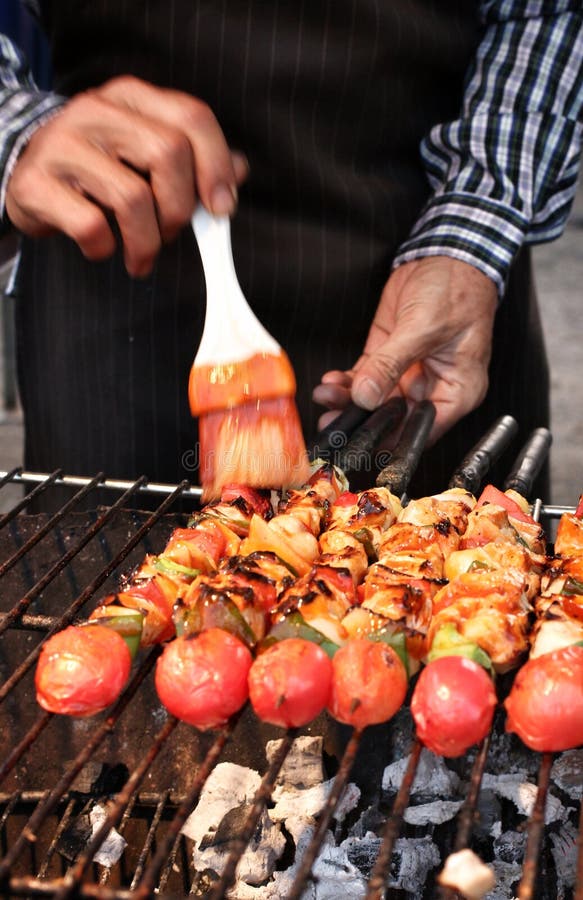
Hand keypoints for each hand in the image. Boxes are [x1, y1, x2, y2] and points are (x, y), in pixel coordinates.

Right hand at [5, 76, 248, 276]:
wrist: (26, 173)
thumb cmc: (98, 169)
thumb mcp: (145, 154)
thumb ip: (194, 159)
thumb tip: (240, 170)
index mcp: (132, 98)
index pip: (192, 117)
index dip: (217, 166)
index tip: (222, 209)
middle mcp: (97, 111)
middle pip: (168, 155)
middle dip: (180, 209)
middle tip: (171, 234)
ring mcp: (64, 144)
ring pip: (132, 198)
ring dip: (148, 242)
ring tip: (142, 255)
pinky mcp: (36, 183)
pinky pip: (91, 225)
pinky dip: (105, 248)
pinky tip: (103, 248)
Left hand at [312, 256, 497, 442]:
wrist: (447, 254)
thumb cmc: (456, 290)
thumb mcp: (424, 328)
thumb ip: (392, 364)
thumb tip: (366, 397)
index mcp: (457, 390)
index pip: (422, 429)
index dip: (391, 439)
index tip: (360, 443)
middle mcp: (433, 387)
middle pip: (394, 418)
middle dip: (362, 421)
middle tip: (333, 425)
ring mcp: (409, 373)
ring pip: (374, 400)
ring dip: (348, 402)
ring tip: (326, 398)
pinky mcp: (388, 356)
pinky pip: (365, 378)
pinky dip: (347, 383)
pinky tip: (331, 384)